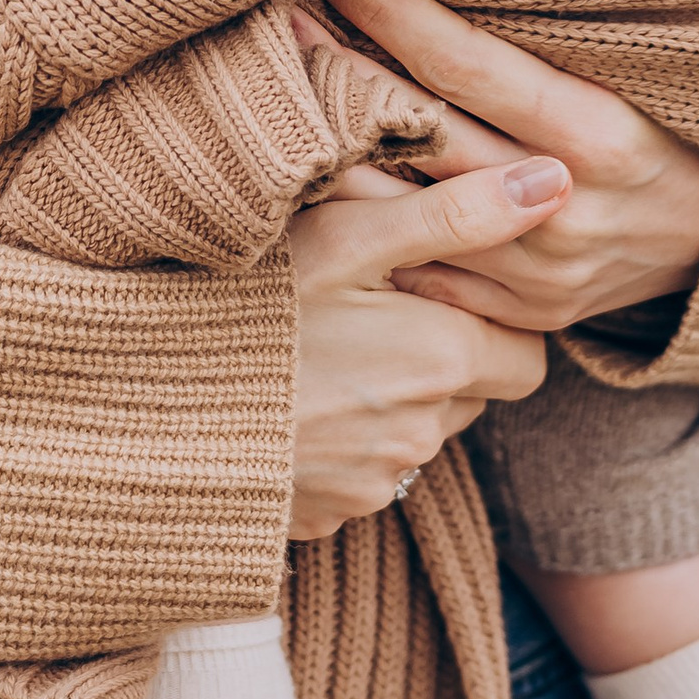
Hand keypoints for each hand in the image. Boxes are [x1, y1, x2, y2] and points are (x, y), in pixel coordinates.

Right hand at [285, 156, 562, 539]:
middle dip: (439, 357)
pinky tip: (290, 399)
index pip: (525, 354)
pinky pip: (362, 475)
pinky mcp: (324, 517)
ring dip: (389, 398)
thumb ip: (458, 212)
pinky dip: (341, 440)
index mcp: (442, 360)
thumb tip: (555, 181)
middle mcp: (422, 433)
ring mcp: (372, 484)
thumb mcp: (350, 235)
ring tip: (320, 351)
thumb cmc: (248, 302)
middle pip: (471, 395)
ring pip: (417, 434)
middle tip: (367, 312)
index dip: (487, 318)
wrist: (143, 401)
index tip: (431, 290)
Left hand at [300, 0, 698, 335]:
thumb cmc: (677, 130)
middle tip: (275, 11)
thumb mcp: (641, 72)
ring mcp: (536, 275)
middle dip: (338, 66)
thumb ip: (557, 31)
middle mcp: (562, 210)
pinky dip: (366, 226)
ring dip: (331, 144)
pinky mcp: (517, 318)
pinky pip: (418, 272)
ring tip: (278, 87)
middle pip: (418, 132)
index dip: (392, 10)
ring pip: (400, 209)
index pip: (465, 64)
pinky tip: (315, 180)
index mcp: (600, 139)